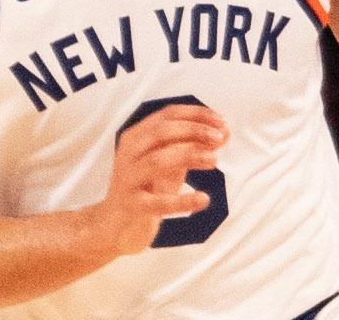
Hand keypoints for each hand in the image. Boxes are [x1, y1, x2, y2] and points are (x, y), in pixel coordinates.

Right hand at [94, 104, 228, 255]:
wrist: (114, 224)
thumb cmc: (146, 187)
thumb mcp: (170, 163)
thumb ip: (193, 146)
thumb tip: (224, 131)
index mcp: (137, 136)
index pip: (167, 115)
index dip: (196, 115)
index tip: (220, 121)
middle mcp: (129, 153)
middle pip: (162, 132)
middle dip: (194, 130)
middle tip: (218, 138)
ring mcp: (129, 179)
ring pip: (158, 161)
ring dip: (189, 155)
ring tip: (214, 159)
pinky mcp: (132, 206)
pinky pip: (158, 202)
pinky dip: (183, 201)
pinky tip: (203, 199)